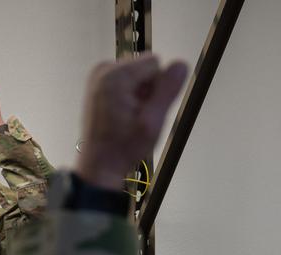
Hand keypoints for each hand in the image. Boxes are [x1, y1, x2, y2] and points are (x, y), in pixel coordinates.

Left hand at [75, 56, 187, 188]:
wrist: (100, 164)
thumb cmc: (124, 147)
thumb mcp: (152, 122)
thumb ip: (167, 91)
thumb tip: (181, 64)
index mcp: (115, 76)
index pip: (156, 63)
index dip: (158, 88)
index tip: (146, 110)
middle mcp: (103, 69)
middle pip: (145, 67)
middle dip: (148, 90)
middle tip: (137, 116)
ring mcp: (99, 75)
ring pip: (138, 74)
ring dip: (139, 94)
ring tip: (129, 117)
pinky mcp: (98, 82)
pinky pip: (126, 80)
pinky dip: (129, 95)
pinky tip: (122, 114)